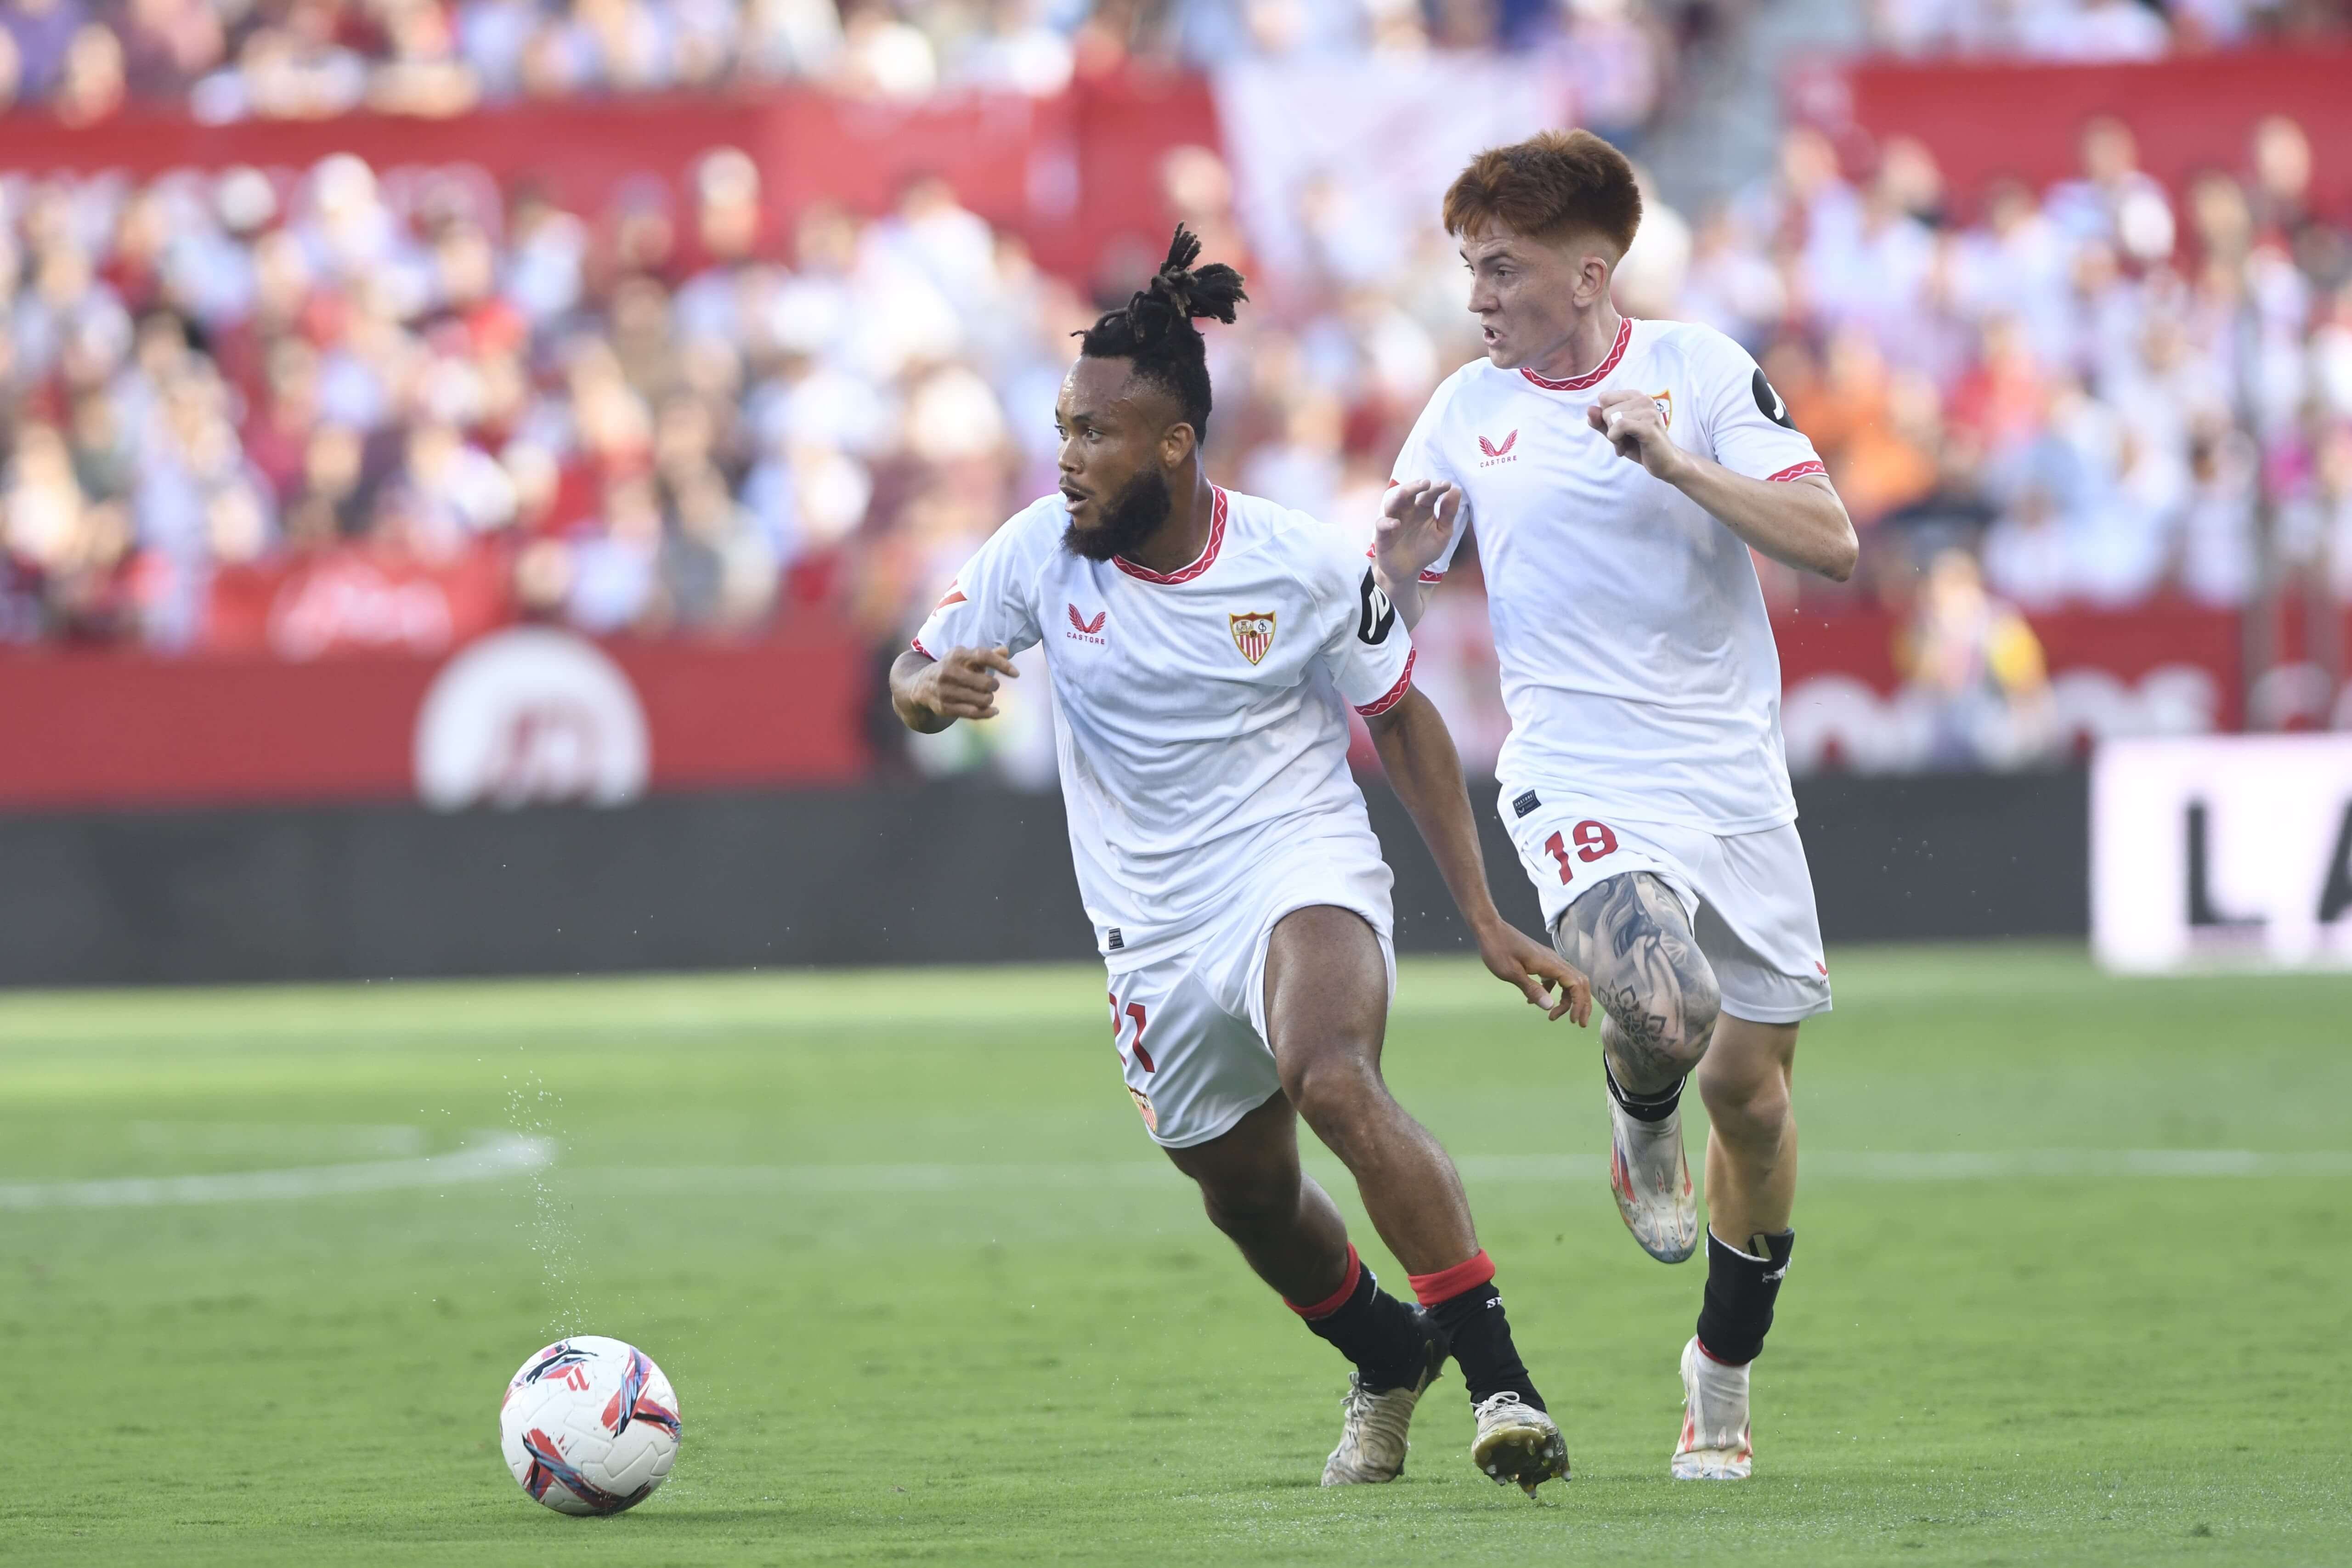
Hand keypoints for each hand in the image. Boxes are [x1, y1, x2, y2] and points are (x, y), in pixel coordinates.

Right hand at [915, 645, 1017, 720]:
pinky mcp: (945, 707)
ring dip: (989, 699)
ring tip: (986, 696)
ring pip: (982, 699)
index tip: (1016, 674)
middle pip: (986, 682)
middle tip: (991, 686)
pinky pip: (974, 713)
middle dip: (994, 685)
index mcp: (957, 655)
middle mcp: (949, 671)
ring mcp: (946, 690)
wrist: (922, 686)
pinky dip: (988, 713)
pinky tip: (994, 710)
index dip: (1002, 664)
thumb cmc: (952, 669)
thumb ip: (986, 655)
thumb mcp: (966, 658)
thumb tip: (1005, 650)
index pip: (984, 656)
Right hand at [1374, 480, 1462, 580]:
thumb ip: (1449, 514)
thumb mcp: (1443, 533)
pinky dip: (1387, 522)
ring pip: (1392, 504)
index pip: (1429, 495)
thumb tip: (1456, 490)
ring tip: (1406, 492)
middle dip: (1414, 486)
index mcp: (1423, 509)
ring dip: (1398, 497)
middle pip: (1408, 493)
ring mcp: (1393, 521)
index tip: (1446, 485)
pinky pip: (1381, 525)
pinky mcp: (1382, 535)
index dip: (1436, 489)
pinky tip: (1396, 523)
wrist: (1409, 571)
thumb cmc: (1426, 549)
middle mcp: (1407, 511)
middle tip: (1425, 482)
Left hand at [1475, 919, 1592, 1024]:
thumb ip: (1531, 989)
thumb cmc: (1498, 949)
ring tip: (1553, 1016)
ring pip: (1568, 981)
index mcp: (1550, 964)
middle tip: (1578, 1023)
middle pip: (1579, 983)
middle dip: (1582, 1004)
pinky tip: (1533, 1001)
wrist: (1490, 929)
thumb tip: (1549, 1006)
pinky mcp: (1541, 961)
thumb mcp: (1511, 972)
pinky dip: (1551, 991)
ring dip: (1566, 1000)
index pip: (1576, 985)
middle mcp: (1554, 960)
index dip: (1579, 1004)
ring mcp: (1548, 960)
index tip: (1572, 1021)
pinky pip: (1554, 978)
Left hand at [1586, 390, 1684, 481]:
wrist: (1665, 463)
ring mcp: (1647, 410)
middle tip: (1624, 440)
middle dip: (1610, 429)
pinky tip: (1624, 448)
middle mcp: (1643, 399)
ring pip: (1611, 418)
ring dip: (1614, 437)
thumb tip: (1589, 409)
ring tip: (1627, 444)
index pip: (1604, 398)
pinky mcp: (1648, 425)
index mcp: (1636, 396)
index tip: (1618, 429)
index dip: (1605, 416)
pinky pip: (1618, 426)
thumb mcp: (1615, 433)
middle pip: (1605, 409)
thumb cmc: (1640, 446)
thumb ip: (1601, 422)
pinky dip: (1616, 440)